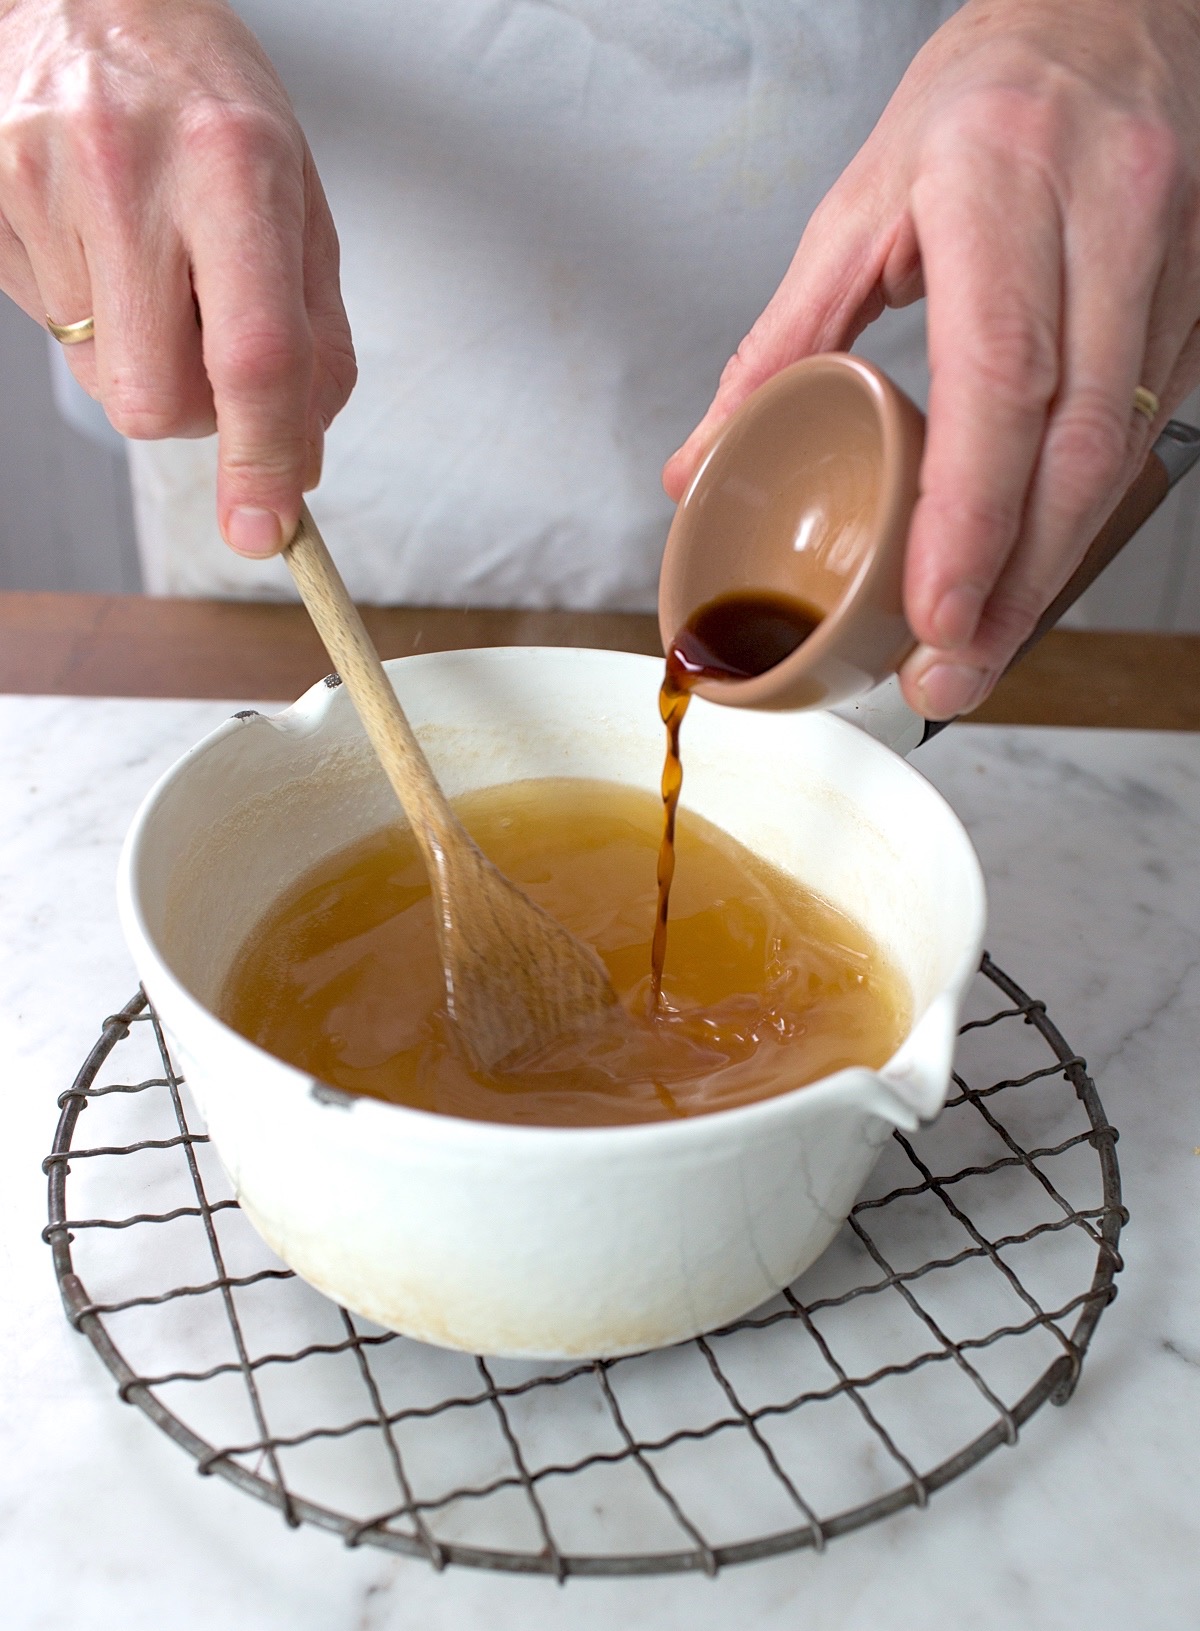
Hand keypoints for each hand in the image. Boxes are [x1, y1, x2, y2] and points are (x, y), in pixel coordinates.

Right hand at [0, 0, 355, 556]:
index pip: (254, 357)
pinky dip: (88, 310)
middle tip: (204, 341)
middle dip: (192, 412)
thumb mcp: (296, 194)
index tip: (265, 531)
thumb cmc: (205, 96)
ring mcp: (39, 182)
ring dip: (139, 354)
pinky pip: (50, 326)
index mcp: (234, 164)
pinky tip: (94, 234)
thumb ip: (315, 335)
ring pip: (101, 378)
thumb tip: (304, 459)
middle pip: (157, 400)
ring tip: (143, 256)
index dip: (262, 461)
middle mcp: (130, 170)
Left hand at [663, 0, 1199, 717]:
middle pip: (1073, 444)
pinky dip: (1085, 515)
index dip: (971, 513)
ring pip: (1120, 452)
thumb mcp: (860, 203)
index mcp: (1002, 186)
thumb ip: (781, 340)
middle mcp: (1109, 218)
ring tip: (982, 650)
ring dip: (1050, 569)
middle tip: (951, 674)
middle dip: (1013, 583)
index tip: (934, 609)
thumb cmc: (982, 101)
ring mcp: (1174, 260)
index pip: (1000, 379)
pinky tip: (1036, 568)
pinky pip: (1146, 430)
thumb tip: (700, 460)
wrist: (1114, 12)